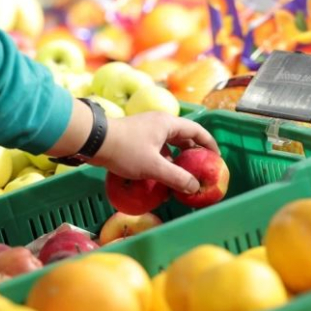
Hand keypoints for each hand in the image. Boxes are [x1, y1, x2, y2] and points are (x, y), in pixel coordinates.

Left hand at [89, 112, 219, 193]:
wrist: (94, 140)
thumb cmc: (125, 150)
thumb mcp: (153, 167)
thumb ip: (176, 177)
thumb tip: (194, 187)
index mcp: (168, 124)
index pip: (197, 131)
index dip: (209, 144)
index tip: (216, 159)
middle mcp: (160, 122)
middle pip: (183, 136)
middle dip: (192, 153)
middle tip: (199, 169)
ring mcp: (147, 128)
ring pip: (168, 143)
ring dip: (176, 158)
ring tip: (181, 175)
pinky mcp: (136, 136)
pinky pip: (156, 147)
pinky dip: (162, 159)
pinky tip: (160, 174)